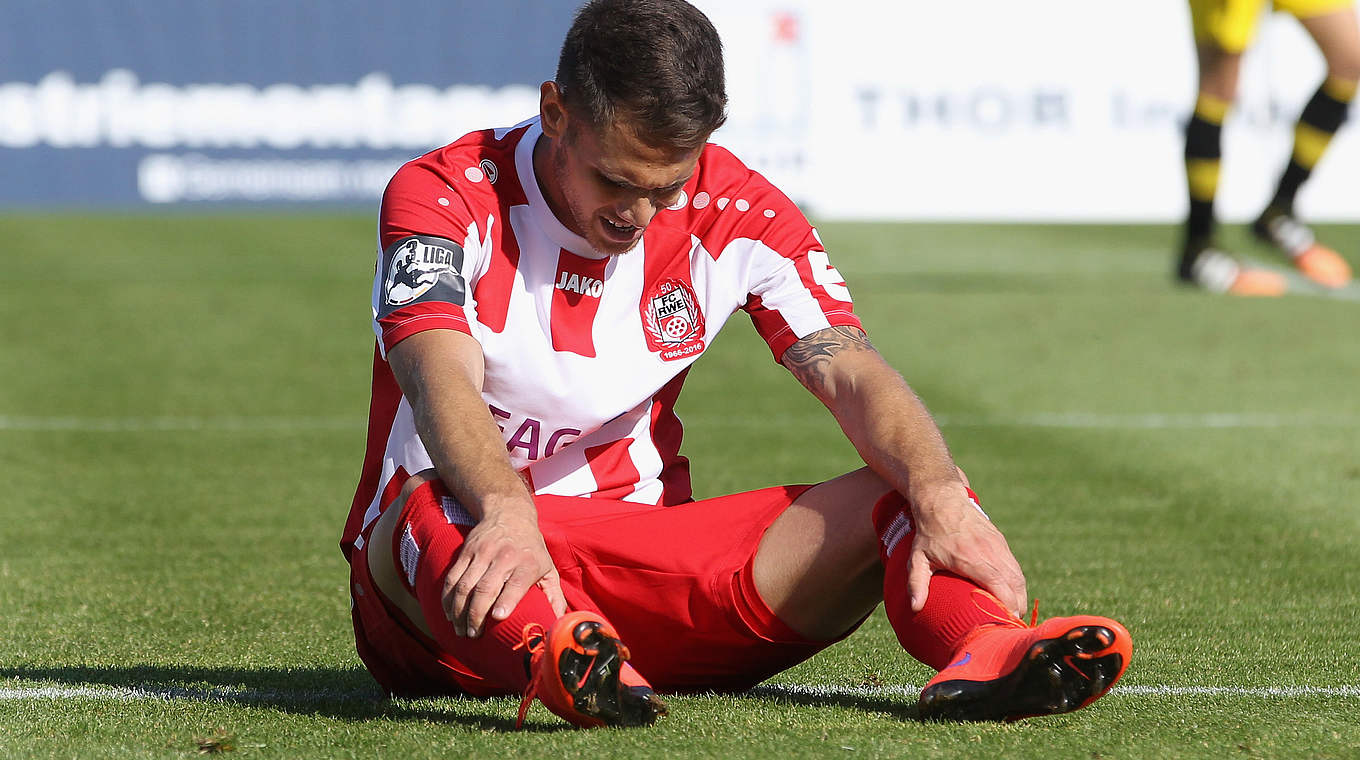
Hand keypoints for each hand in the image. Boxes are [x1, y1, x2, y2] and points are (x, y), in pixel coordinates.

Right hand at [441, 507, 568, 637]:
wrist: (510, 514)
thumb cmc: (532, 549)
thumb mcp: (548, 569)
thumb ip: (555, 598)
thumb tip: (559, 626)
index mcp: (528, 563)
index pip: (516, 583)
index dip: (506, 600)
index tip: (498, 617)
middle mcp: (505, 557)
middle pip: (485, 588)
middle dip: (477, 615)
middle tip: (474, 635)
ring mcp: (482, 553)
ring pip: (465, 585)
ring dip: (459, 611)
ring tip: (461, 630)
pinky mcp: (466, 552)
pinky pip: (452, 578)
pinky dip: (448, 598)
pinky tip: (450, 614)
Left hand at [907, 483, 1027, 618]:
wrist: (943, 500)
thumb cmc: (929, 532)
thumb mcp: (918, 558)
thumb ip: (916, 583)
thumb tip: (914, 607)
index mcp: (972, 559)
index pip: (1000, 588)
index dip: (1007, 607)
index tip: (1004, 623)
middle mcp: (990, 553)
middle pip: (1015, 586)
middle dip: (1016, 608)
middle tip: (1008, 625)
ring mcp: (998, 547)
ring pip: (1018, 577)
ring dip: (1019, 596)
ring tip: (1012, 614)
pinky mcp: (1001, 542)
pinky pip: (1015, 567)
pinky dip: (1017, 583)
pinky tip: (1011, 595)